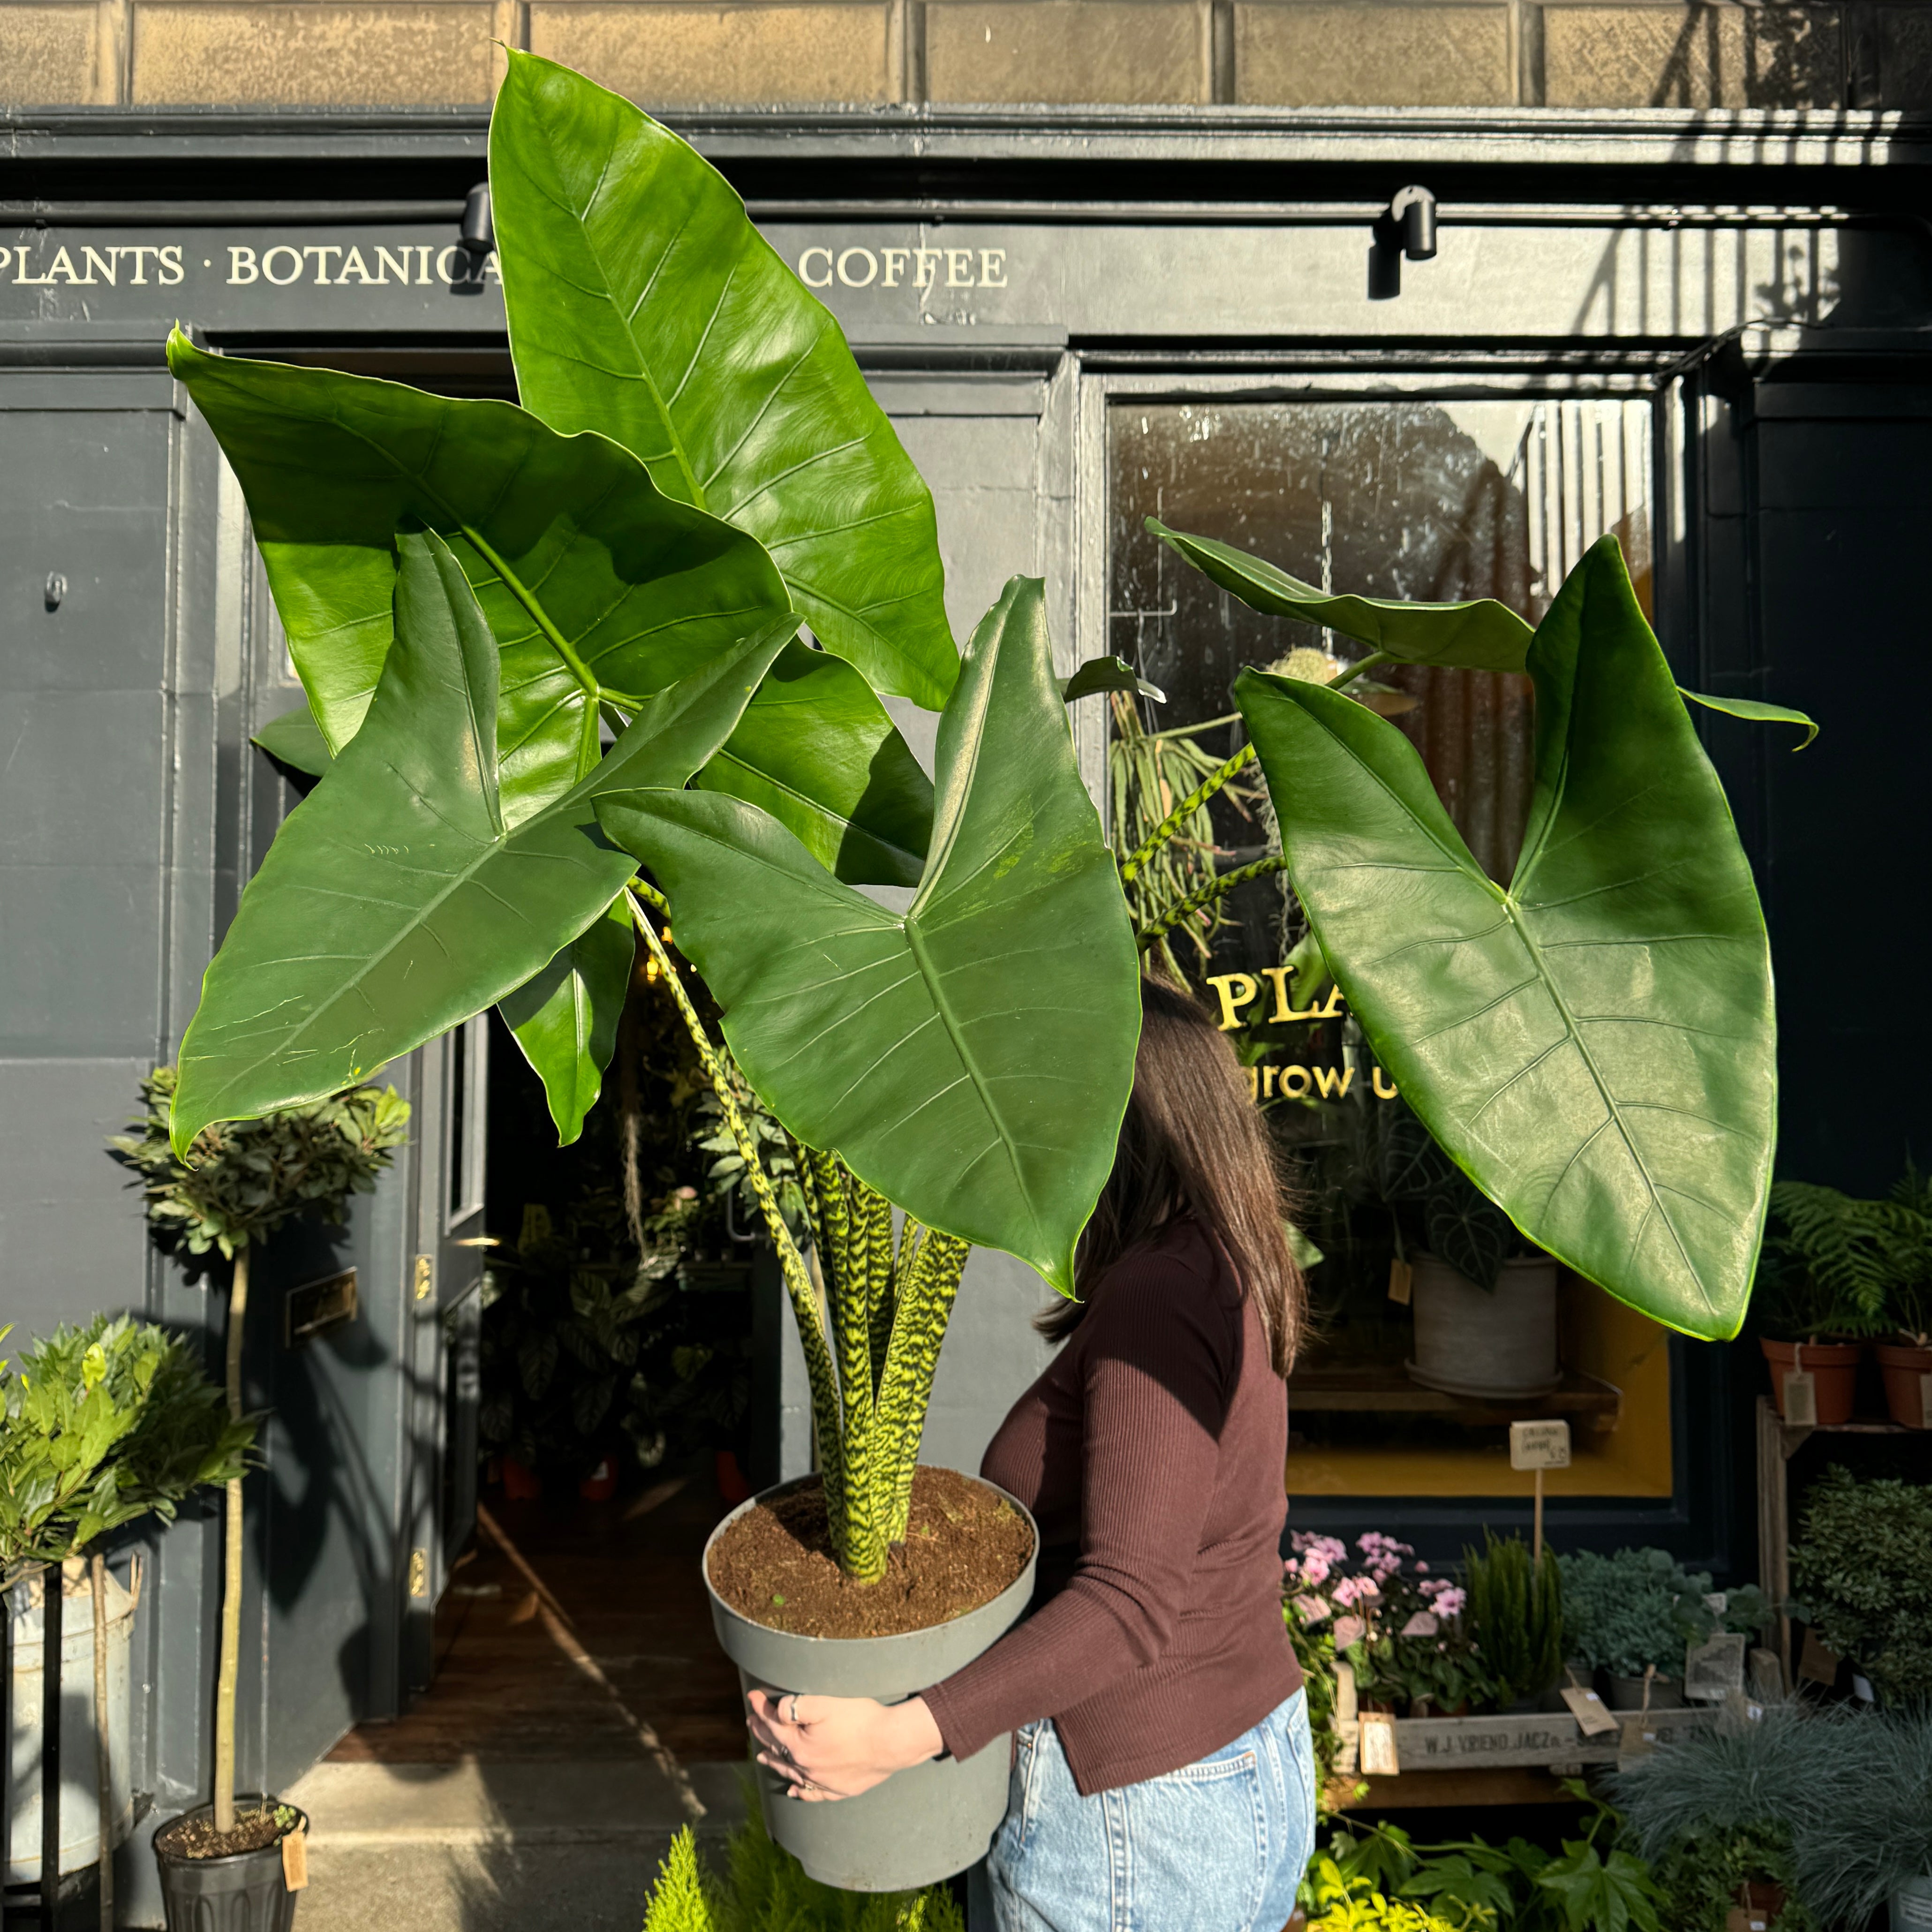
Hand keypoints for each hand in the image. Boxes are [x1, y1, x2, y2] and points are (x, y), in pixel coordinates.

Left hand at [746, 1688, 943, 1801]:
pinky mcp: (839, 1789)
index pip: (773, 1725)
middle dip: (763, 1733)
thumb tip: (776, 1711)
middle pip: (778, 1750)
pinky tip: (794, 1791)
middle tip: (752, 1722)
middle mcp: (807, 1769)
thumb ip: (796, 1707)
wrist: (892, 1743)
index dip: (761, 1708)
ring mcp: (823, 1782)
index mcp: (800, 1747)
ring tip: (762, 1756)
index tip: (752, 1696)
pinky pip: (813, 1793)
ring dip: (775, 1761)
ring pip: (791, 1772)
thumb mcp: (826, 1704)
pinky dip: (801, 1791)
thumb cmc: (861, 1719)